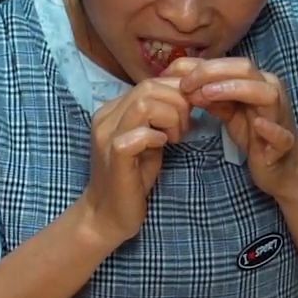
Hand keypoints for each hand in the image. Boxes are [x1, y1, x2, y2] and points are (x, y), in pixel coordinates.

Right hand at [78, 77, 190, 245]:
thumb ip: (161, 117)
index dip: (178, 92)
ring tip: (176, 138)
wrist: (107, 215)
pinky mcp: (113, 155)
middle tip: (186, 128)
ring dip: (171, 118)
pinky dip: (157, 137)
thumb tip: (188, 96)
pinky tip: (164, 146)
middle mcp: (106, 117)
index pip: (150, 82)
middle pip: (149, 87)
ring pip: (144, 104)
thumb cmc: (133, 179)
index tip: (191, 113)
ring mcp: (107, 135)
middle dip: (178, 104)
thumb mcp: (150, 140)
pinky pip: (138, 134)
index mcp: (113, 110)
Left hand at [172, 57, 297, 199]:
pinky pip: (282, 134)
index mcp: (257, 82)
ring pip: (266, 93)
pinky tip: (257, 125)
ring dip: (235, 89)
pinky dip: (270, 128)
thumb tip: (183, 83)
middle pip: (245, 69)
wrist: (282, 167)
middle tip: (184, 85)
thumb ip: (210, 96)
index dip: (201, 66)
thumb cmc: (254, 136)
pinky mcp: (284, 143)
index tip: (173, 74)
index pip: (230, 63)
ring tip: (206, 95)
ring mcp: (280, 116)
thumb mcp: (228, 112)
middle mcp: (271, 91)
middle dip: (212, 72)